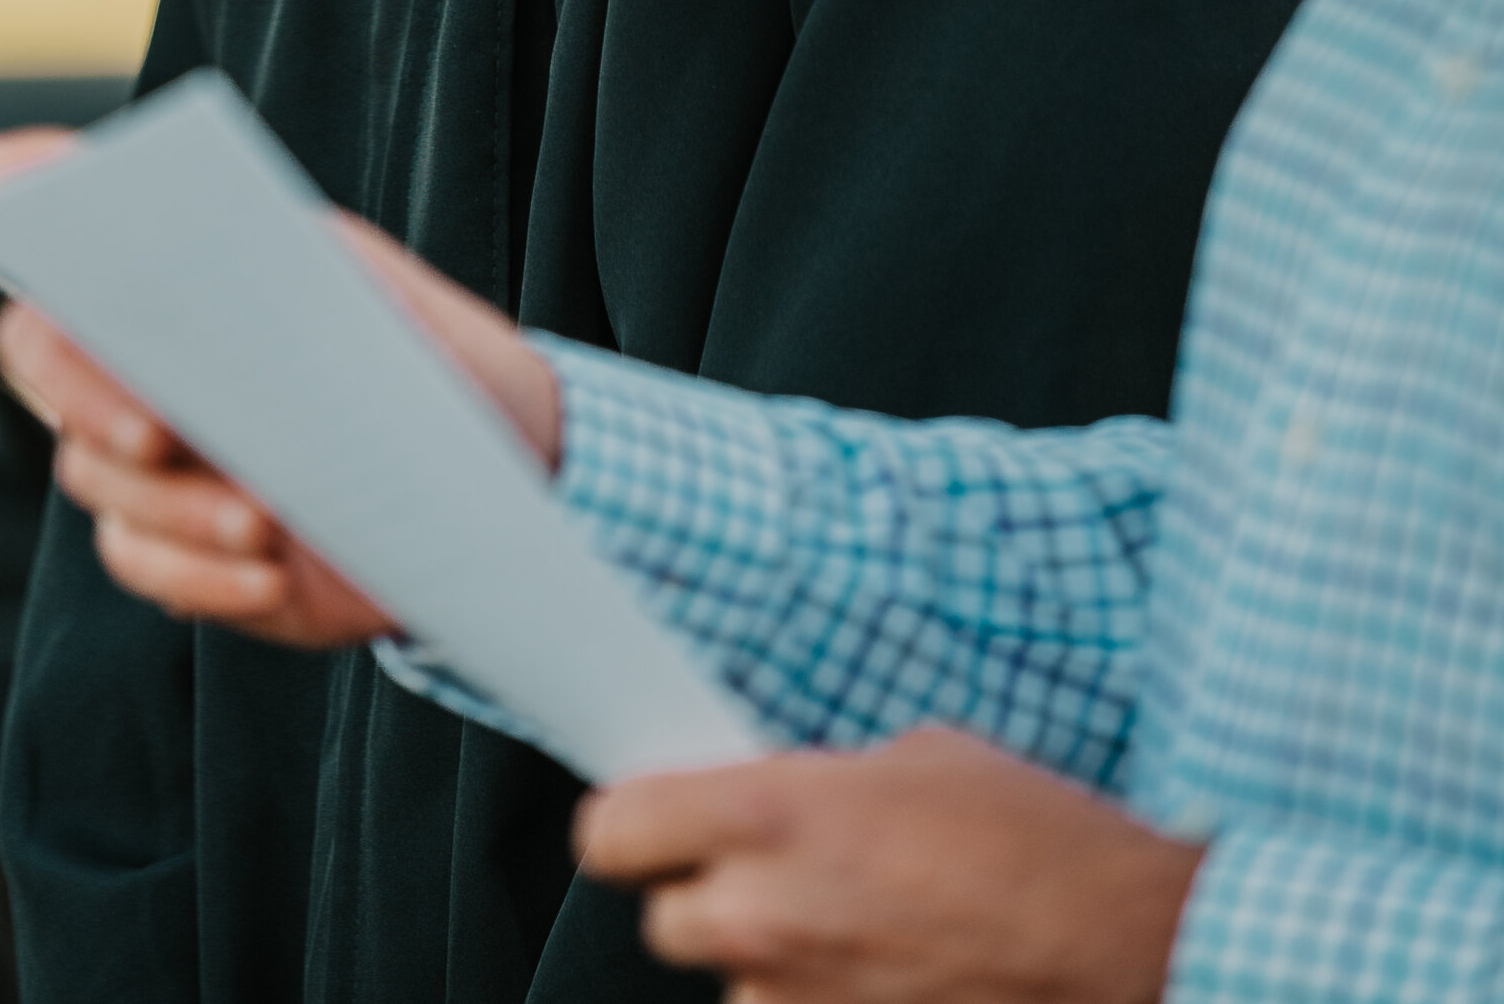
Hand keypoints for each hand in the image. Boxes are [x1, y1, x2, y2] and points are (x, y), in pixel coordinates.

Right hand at [0, 214, 564, 647]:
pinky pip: (141, 562)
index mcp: (180, 268)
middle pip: (40, 355)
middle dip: (84, 393)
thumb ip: (277, 263)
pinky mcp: (184, 549)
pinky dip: (196, 572)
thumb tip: (198, 256)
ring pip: (91, 475)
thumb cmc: (427, 352)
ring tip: (266, 518)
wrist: (500, 472)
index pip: (65, 217)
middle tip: (158, 428)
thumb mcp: (367, 285)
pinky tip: (266, 571)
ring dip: (172, 502)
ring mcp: (155, 457)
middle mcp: (144, 356)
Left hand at [576, 725, 1205, 1003]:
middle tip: (776, 877)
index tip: (650, 822)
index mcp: (774, 816)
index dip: (629, 826)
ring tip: (860, 935)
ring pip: (734, 987)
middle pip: (663, 921)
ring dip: (775, 964)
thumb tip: (766, 801)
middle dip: (710, 898)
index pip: (610, 833)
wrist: (1130, 947)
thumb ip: (813, 784)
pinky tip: (887, 974)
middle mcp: (768, 917)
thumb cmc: (1035, 839)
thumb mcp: (912, 760)